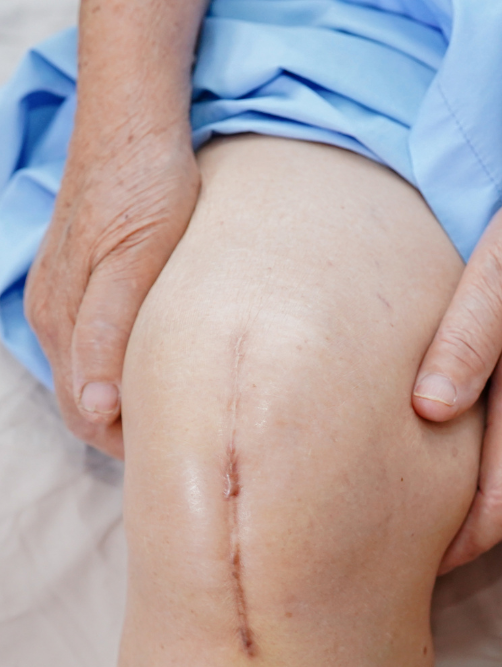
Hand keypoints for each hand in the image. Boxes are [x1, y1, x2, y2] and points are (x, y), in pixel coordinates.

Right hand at [26, 129, 199, 458]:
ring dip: (131, 402)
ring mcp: (64, 299)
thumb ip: (108, 335)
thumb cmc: (145, 190)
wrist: (136, 124)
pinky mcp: (83, 283)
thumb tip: (97, 407)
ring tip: (189, 411)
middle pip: (87, 405)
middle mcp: (52, 317)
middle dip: (132, 431)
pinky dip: (128, 369)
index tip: (186, 454)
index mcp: (63, 323)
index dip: (133, 445)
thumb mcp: (136, 264)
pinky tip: (169, 368)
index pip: (88, 417)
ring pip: (93, 378)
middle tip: (196, 440)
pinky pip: (97, 346)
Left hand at [412, 172, 501, 571]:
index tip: (424, 563)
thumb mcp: (491, 278)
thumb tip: (430, 412)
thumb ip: (462, 346)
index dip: (464, 541)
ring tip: (443, 532)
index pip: (500, 500)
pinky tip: (479, 481)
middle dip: (473, 543)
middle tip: (422, 560)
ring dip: (490, 519)